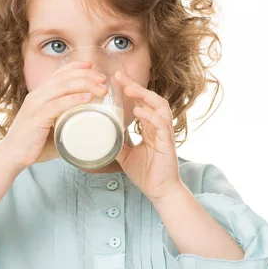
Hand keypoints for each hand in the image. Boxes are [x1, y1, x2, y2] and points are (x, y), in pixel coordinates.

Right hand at [3, 60, 108, 169]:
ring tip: (102, 89)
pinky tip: (88, 98)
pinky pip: (58, 104)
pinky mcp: (37, 118)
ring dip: (85, 85)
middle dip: (87, 75)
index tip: (92, 67)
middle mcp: (37, 96)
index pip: (59, 74)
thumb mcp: (52, 131)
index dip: (76, 67)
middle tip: (104, 80)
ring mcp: (36, 105)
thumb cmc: (32, 145)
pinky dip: (74, 99)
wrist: (11, 156)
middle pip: (65, 77)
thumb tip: (86, 135)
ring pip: (63, 87)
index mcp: (40, 95)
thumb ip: (66, 129)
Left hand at [114, 70, 182, 200]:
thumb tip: (99, 137)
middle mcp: (159, 126)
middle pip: (150, 98)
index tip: (116, 78)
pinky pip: (162, 124)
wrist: (160, 191)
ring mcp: (165, 134)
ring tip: (129, 90)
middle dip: (135, 86)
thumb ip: (117, 144)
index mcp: (150, 127)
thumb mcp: (126, 156)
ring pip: (160, 106)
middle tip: (119, 76)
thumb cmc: (147, 174)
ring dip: (145, 96)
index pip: (142, 102)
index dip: (131, 89)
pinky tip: (139, 111)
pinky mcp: (168, 143)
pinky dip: (151, 116)